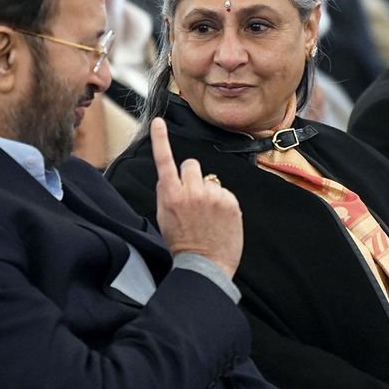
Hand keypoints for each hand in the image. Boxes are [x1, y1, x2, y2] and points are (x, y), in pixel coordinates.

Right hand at [151, 117, 242, 278]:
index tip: (158, 122)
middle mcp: (191, 191)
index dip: (160, 139)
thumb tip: (171, 178)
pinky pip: (224, 191)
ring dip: (208, 190)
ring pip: (210, 178)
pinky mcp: (230, 201)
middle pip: (191, 164)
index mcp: (170, 196)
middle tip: (193, 199)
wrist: (204, 265)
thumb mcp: (164, 218)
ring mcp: (212, 195)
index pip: (164, 161)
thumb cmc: (183, 244)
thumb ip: (167, 194)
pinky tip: (219, 219)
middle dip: (192, 176)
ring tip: (207, 214)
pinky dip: (223, 202)